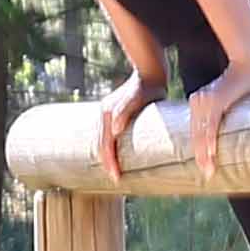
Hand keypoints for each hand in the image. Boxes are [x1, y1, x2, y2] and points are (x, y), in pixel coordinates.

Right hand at [96, 66, 164, 180]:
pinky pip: (107, 135)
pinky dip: (109, 147)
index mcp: (107, 113)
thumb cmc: (147, 85)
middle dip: (107, 162)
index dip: (110, 162)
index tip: (117, 177)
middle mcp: (104, 114)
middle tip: (117, 179)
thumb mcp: (138, 97)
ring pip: (102, 140)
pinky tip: (118, 154)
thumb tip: (114, 130)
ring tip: (115, 170)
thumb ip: (124, 110)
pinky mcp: (115, 113)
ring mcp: (107, 113)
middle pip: (100, 144)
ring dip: (106, 156)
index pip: (104, 144)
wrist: (150, 71)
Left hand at [185, 52, 249, 179]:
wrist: (249, 66)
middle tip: (206, 173)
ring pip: (201, 133)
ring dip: (204, 153)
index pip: (196, 131)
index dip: (199, 149)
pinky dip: (209, 140)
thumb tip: (235, 131)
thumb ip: (226, 114)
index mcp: (199, 104)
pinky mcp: (214, 102)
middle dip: (200, 155)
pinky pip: (210, 126)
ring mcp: (204, 102)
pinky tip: (211, 153)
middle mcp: (197, 103)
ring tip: (208, 170)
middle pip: (196, 135)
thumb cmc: (243, 85)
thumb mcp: (230, 101)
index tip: (204, 165)